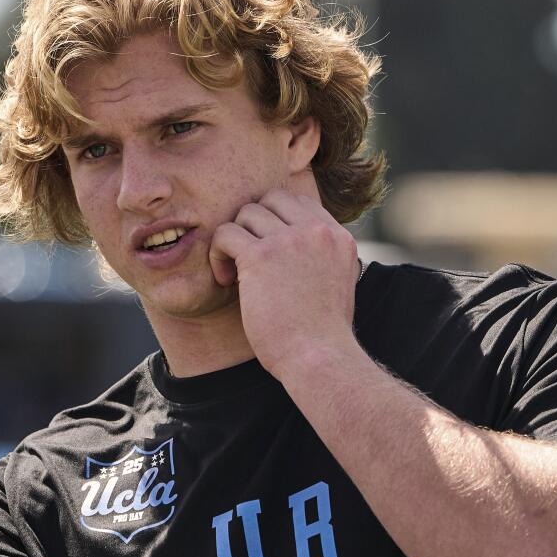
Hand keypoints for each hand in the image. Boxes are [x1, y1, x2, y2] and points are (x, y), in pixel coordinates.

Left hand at [208, 189, 360, 376]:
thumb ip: (322, 255)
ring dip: (235, 239)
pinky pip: (225, 234)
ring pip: (246, 214)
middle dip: (254, 224)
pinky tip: (226, 280)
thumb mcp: (338, 282)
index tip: (269, 252)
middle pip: (272, 199)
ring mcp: (289, 241)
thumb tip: (297, 243)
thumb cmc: (322, 333)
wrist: (318, 357)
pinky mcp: (260, 257)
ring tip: (235, 272)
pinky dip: (218, 254)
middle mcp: (316, 232)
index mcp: (338, 237)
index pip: (300, 202)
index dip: (277, 220)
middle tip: (248, 256)